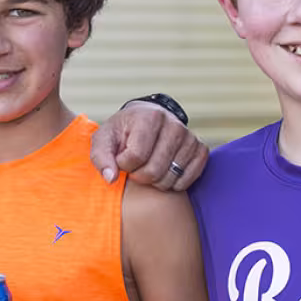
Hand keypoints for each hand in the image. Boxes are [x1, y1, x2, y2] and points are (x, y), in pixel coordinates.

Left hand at [91, 102, 206, 188]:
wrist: (146, 120)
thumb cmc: (122, 132)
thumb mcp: (104, 139)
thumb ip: (101, 157)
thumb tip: (110, 178)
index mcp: (149, 117)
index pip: (136, 156)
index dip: (124, 165)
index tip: (121, 159)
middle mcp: (173, 124)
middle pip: (154, 170)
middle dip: (139, 176)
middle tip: (135, 168)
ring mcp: (189, 137)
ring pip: (171, 178)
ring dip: (155, 182)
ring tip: (148, 168)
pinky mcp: (200, 149)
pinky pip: (189, 178)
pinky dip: (175, 183)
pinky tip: (164, 174)